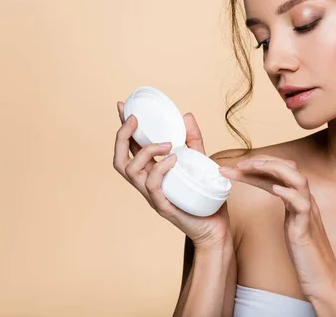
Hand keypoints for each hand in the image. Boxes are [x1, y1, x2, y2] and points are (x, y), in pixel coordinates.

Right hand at [113, 101, 231, 250]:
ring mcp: (153, 196)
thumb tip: (186, 115)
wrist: (216, 228)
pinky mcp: (163, 206)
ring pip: (131, 172)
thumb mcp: (201, 162)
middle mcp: (147, 183)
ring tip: (167, 143)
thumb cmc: (205, 198)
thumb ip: (193, 140)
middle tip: (135, 119)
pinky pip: (152, 186)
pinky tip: (173, 159)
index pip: (130, 148)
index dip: (123, 128)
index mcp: (152, 172)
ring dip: (145, 151)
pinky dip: (160, 168)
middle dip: (122, 136)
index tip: (123, 106)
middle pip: (119, 160)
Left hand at [218, 155, 335, 298]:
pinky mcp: (307, 230)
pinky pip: (303, 205)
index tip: (233, 167)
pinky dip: (290, 194)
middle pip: (288, 168)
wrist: (323, 280)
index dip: (257, 167)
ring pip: (298, 179)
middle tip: (238, 163)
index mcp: (298, 200)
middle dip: (262, 161)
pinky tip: (275, 190)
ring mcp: (308, 214)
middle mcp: (305, 201)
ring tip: (255, 166)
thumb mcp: (291, 224)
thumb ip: (285, 207)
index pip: (279, 174)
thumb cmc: (306, 254)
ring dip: (276, 169)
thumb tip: (272, 192)